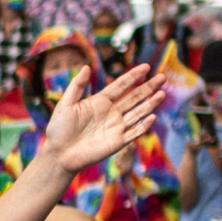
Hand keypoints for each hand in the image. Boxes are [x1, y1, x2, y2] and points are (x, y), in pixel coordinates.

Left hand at [35, 64, 161, 174]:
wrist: (58, 154)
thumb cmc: (59, 129)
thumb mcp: (65, 104)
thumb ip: (77, 86)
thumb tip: (87, 66)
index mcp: (100, 101)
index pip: (120, 86)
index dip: (133, 76)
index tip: (146, 66)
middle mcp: (111, 112)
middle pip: (134, 97)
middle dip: (148, 87)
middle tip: (162, 77)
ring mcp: (116, 127)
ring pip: (138, 112)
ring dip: (150, 104)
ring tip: (162, 93)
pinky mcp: (117, 142)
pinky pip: (134, 132)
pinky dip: (143, 125)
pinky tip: (152, 116)